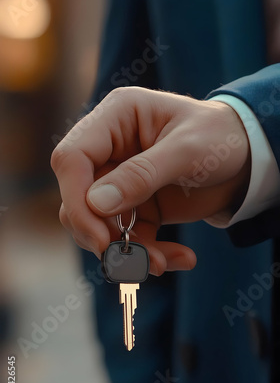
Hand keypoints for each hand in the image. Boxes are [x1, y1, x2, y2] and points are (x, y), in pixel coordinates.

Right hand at [51, 87, 249, 274]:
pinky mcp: (136, 206)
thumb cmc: (220, 136)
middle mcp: (110, 149)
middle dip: (100, 234)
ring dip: (126, 252)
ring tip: (161, 264)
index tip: (100, 238)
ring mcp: (121, 180)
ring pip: (100, 225)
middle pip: (77, 198)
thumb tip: (95, 204)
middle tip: (128, 261)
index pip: (72, 159)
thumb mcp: (187, 150)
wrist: (248, 158)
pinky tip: (180, 258)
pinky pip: (127, 238)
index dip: (77, 200)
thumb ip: (142, 175)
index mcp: (115, 118)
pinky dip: (148, 254)